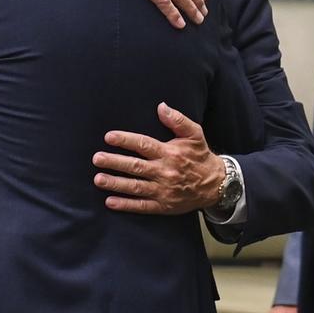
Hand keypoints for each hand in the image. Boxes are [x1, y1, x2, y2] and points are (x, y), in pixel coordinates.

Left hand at [92, 102, 224, 214]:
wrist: (216, 185)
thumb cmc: (200, 156)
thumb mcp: (194, 134)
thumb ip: (178, 120)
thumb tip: (161, 106)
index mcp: (170, 153)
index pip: (144, 145)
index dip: (125, 140)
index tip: (109, 137)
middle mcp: (165, 171)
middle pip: (136, 166)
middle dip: (115, 162)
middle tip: (97, 159)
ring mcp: (164, 190)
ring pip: (136, 187)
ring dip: (116, 183)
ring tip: (98, 179)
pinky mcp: (164, 205)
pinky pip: (143, 206)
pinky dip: (126, 205)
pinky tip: (110, 201)